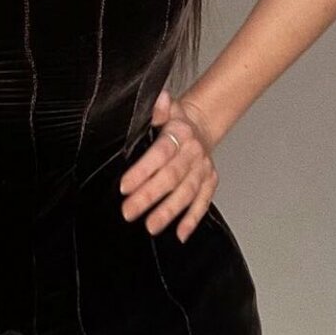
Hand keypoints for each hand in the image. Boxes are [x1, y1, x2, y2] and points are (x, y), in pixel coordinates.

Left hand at [118, 88, 216, 243]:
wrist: (199, 124)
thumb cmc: (174, 119)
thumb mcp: (165, 107)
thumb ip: (158, 106)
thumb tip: (159, 100)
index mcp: (179, 132)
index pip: (160, 153)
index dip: (143, 171)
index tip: (125, 186)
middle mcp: (193, 151)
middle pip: (171, 177)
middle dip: (149, 196)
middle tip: (129, 211)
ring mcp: (203, 168)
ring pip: (186, 193)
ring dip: (169, 211)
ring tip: (151, 226)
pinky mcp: (210, 182)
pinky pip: (203, 202)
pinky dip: (193, 219)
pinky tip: (180, 234)